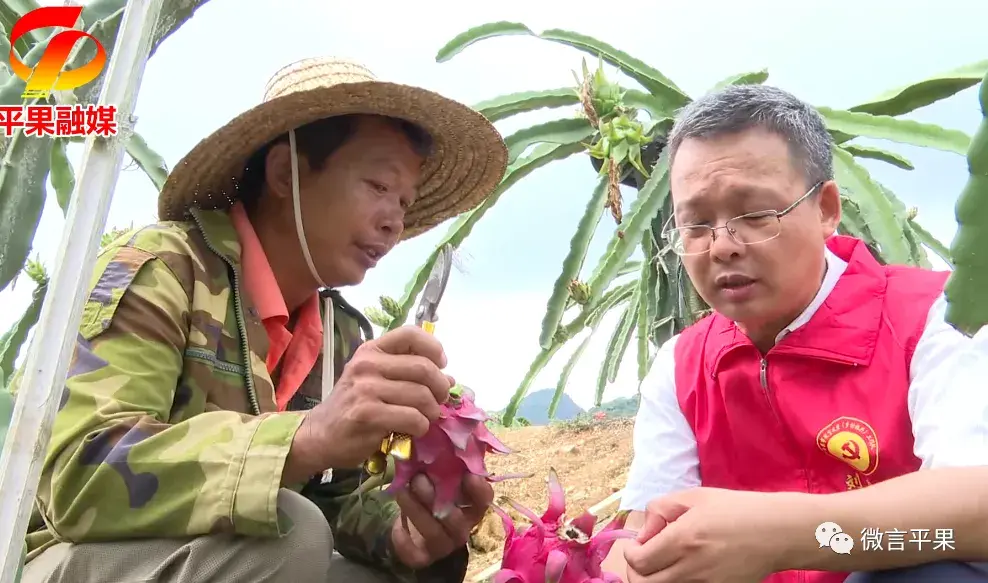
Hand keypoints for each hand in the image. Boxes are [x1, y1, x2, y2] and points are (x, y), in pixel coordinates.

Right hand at [284, 325, 452, 481]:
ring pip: (421, 395)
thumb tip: (449, 378)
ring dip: (432, 411)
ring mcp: (366, 390)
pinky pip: (413, 418)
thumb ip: (407, 373)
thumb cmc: (352, 406)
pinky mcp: (368, 415)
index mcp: (371, 351)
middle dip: (440, 386)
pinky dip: (421, 427)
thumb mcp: (374, 379)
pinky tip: (413, 430)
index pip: (410, 334)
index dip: (434, 348)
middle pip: (423, 368)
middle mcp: (367, 365)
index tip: (441, 365)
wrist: (319, 434)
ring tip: (425, 418)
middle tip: (439, 399)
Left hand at [390, 473, 493, 568]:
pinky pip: (414, 551)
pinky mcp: (423, 557)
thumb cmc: (431, 495)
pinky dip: (403, 537)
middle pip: (455, 518)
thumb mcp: (440, 478)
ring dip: (416, 509)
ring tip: (402, 490)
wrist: (410, 525)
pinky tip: (397, 522)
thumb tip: (448, 435)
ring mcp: (443, 545)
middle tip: (419, 478)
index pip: (483, 501)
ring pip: (432, 531)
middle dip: (435, 497)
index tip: (469, 475)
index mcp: (471, 508)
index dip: (479, 490)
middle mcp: (461, 528)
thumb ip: (448, 464)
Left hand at [623, 487, 788, 582]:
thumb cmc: (737, 510)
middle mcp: (692, 567)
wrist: (778, 532)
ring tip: (664, 562)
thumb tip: (644, 532)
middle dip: (636, 572)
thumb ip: (660, 509)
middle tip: (643, 558)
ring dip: (656, 578)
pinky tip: (684, 569)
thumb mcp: (695, 497)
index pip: (638, 561)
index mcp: (683, 539)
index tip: (637, 544)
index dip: (630, 553)